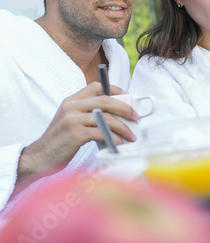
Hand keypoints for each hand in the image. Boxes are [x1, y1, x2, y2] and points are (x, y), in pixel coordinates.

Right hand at [16, 82, 138, 182]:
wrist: (40, 157)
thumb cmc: (60, 141)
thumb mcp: (70, 120)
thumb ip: (87, 114)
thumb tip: (115, 116)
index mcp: (71, 100)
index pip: (96, 86)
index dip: (115, 89)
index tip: (128, 97)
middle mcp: (71, 107)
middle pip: (105, 101)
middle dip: (125, 108)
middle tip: (136, 117)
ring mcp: (73, 120)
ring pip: (106, 118)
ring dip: (123, 127)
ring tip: (131, 135)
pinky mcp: (75, 135)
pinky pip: (101, 133)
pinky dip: (114, 138)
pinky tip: (119, 143)